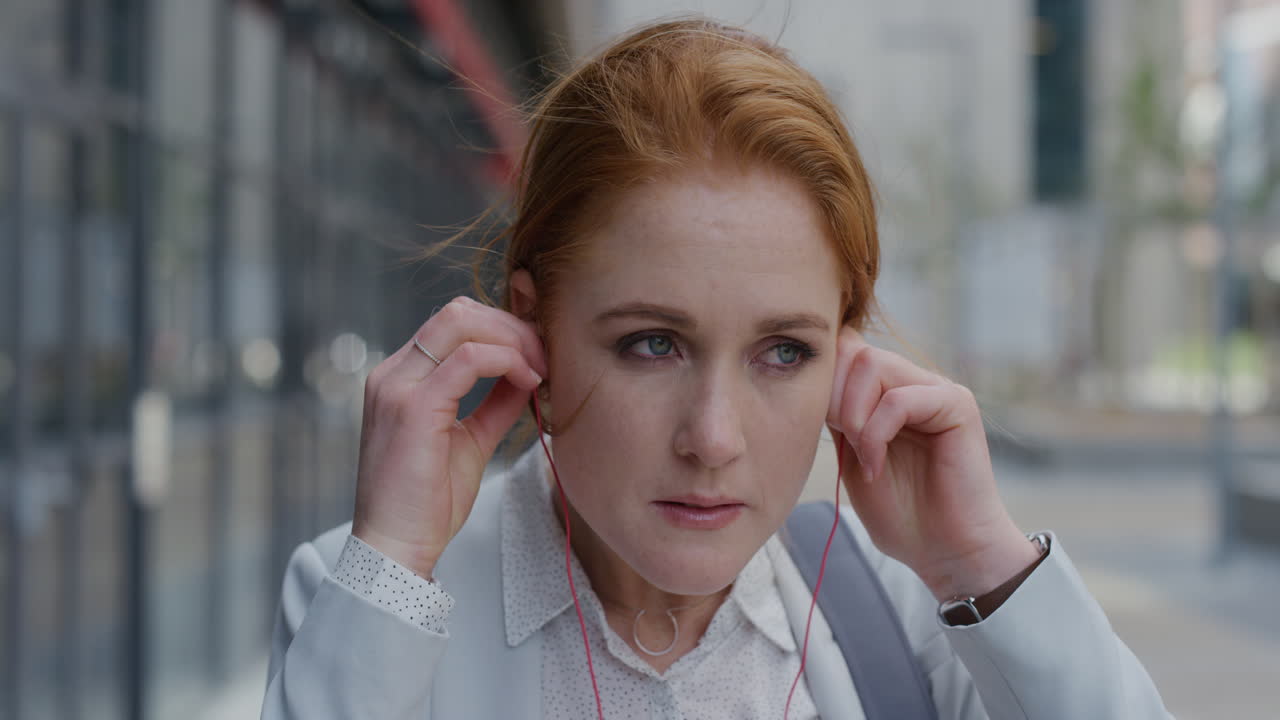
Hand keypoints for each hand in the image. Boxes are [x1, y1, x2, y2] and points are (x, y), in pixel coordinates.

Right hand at [352, 296, 546, 577]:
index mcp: (400, 379)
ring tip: (541, 368)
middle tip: (546, 355)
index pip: (453, 323)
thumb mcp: (470, 442)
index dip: (502, 329)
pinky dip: (507, 361)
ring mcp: (398, 386)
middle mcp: (392, 374)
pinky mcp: (414, 407)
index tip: (538, 353)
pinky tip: (529, 381)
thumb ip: (494, 404)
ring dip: (513, 339)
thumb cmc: (427, 503)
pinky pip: (468, 358)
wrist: (396, 548)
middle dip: (511, 326)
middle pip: (458, 311)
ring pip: (462, 323)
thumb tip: (525, 374)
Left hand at [826, 327, 1038, 600]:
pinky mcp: (956, 405)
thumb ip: (838, 416)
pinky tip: (876, 466)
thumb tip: (814, 375)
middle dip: (832, 399)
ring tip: (863, 457)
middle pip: (851, 351)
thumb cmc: (900, 513)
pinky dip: (877, 433)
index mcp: (884, 391)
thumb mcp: (851, 456)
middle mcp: (911, 381)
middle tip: (842, 445)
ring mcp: (935, 389)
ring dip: (854, 415)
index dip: (820, 384)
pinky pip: (899, 399)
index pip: (842, 351)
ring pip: (872, 364)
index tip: (818, 430)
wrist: (945, 552)